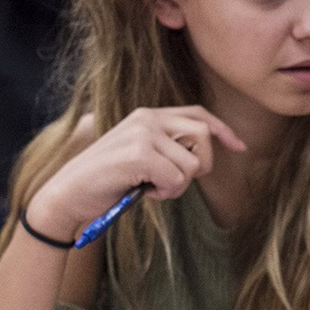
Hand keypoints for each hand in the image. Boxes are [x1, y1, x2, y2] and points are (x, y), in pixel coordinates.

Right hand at [24, 105, 247, 242]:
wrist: (68, 194)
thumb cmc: (106, 182)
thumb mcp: (141, 157)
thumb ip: (166, 149)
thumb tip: (203, 156)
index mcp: (148, 116)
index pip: (198, 115)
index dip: (223, 131)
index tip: (240, 147)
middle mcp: (147, 118)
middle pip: (204, 136)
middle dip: (201, 166)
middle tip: (174, 182)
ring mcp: (142, 134)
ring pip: (192, 164)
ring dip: (178, 186)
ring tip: (151, 188)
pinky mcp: (138, 154)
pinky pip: (177, 179)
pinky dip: (165, 194)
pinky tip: (143, 192)